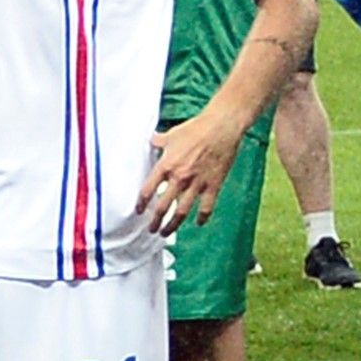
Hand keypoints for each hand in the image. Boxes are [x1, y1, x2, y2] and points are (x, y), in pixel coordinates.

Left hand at [135, 107, 248, 232]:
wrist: (222, 127)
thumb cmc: (196, 128)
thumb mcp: (172, 134)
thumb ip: (159, 141)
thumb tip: (152, 140)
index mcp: (166, 166)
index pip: (147, 191)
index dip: (141, 204)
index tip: (139, 211)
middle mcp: (179, 178)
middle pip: (163, 207)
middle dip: (155, 221)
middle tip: (151, 229)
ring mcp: (197, 183)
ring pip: (182, 212)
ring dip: (172, 225)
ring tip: (167, 232)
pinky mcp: (213, 185)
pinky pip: (206, 207)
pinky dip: (202, 217)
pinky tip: (198, 223)